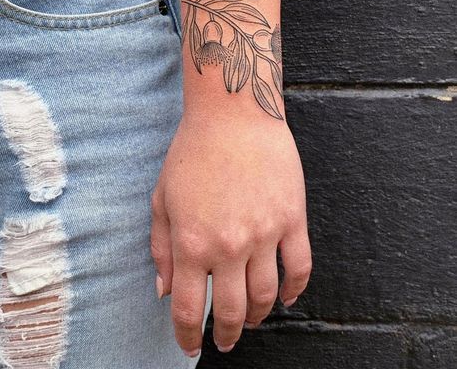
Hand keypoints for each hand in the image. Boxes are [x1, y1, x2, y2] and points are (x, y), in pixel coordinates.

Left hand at [150, 112, 311, 356]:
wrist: (233, 115)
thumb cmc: (192, 152)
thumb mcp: (162, 199)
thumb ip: (160, 249)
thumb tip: (165, 291)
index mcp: (192, 242)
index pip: (189, 308)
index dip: (188, 335)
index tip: (190, 345)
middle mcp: (229, 246)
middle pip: (232, 311)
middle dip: (226, 334)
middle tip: (225, 340)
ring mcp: (265, 234)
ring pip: (266, 296)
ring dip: (259, 317)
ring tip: (253, 321)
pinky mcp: (292, 219)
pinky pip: (300, 267)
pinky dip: (295, 291)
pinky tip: (286, 298)